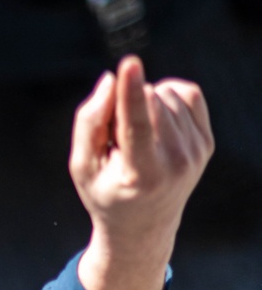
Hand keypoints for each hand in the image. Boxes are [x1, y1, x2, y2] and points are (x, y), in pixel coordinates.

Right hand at [70, 56, 212, 289]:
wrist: (144, 225)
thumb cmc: (106, 193)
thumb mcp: (82, 167)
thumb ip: (89, 123)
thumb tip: (111, 80)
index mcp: (142, 176)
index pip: (136, 126)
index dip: (130, 92)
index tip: (129, 64)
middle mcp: (177, 163)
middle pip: (148, 101)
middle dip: (125, 104)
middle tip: (116, 136)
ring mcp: (196, 152)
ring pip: (165, 94)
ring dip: (144, 102)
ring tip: (134, 136)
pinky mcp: (206, 142)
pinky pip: (187, 93)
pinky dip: (166, 96)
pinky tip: (155, 118)